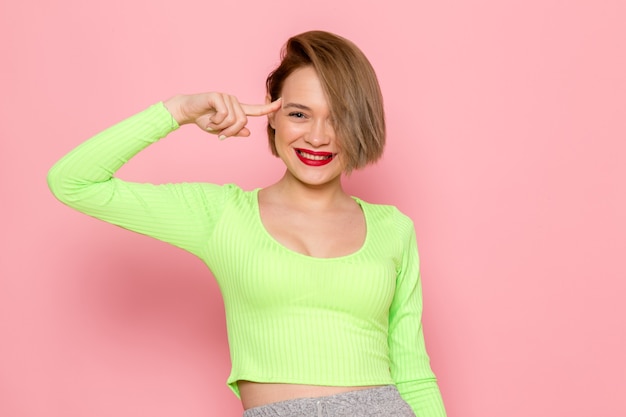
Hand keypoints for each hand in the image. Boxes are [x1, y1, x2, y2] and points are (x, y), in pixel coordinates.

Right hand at [164, 93, 280, 138]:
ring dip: (222, 127)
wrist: (186, 111)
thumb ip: (235, 131)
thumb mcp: (221, 130)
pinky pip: (224, 114)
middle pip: (243, 121)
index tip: (282, 103)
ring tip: (212, 123)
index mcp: (237, 109)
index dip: (269, 108)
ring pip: (234, 119)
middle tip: (220, 133)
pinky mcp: (218, 96)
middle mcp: (234, 101)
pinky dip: (216, 121)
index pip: (257, 109)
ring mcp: (227, 97)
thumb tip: (248, 132)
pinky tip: (209, 118)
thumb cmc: (204, 120)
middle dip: (231, 131)